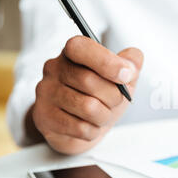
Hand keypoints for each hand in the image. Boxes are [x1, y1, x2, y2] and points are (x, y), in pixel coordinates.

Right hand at [30, 36, 143, 154]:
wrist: (82, 127)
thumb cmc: (102, 98)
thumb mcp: (121, 78)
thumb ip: (131, 64)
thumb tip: (133, 62)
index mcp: (73, 53)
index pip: (79, 47)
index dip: (106, 61)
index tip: (126, 75)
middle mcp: (54, 69)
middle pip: (88, 81)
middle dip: (113, 96)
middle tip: (116, 101)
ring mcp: (46, 93)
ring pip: (87, 107)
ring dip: (104, 115)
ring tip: (102, 114)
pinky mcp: (45, 118)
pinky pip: (80, 128)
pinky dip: (93, 130)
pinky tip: (89, 125)